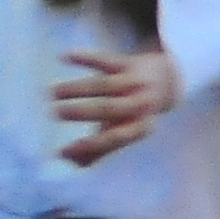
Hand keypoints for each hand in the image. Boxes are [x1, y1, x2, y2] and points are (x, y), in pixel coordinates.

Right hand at [55, 48, 180, 164]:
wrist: (167, 80)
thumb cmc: (134, 113)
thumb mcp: (122, 130)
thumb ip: (99, 149)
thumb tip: (68, 162)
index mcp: (140, 128)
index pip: (115, 138)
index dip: (91, 146)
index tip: (63, 151)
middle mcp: (141, 105)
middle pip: (110, 108)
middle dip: (82, 112)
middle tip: (55, 114)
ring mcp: (135, 83)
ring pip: (104, 85)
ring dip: (77, 88)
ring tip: (52, 92)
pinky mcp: (128, 63)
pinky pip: (105, 60)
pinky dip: (85, 58)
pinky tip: (64, 57)